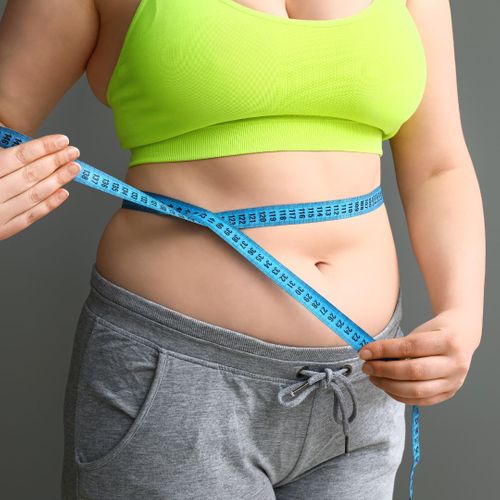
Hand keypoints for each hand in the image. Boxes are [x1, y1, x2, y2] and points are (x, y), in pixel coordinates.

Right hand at [0, 130, 80, 239]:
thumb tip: (8, 131)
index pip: (16, 156)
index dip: (42, 148)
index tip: (63, 140)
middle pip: (29, 175)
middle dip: (55, 162)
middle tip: (75, 152)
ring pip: (32, 196)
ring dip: (58, 181)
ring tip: (75, 169)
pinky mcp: (1, 231)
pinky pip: (29, 218)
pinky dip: (48, 205)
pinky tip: (64, 193)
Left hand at [358, 311, 479, 405]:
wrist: (462, 337)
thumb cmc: (435, 332)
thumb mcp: (420, 332)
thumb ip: (399, 346)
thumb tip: (370, 356)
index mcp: (448, 341)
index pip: (410, 347)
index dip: (384, 350)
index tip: (365, 352)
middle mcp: (455, 363)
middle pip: (414, 371)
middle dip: (384, 370)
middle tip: (366, 367)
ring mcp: (454, 381)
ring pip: (416, 390)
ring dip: (389, 385)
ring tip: (373, 377)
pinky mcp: (449, 393)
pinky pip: (421, 400)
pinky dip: (399, 395)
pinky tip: (386, 386)